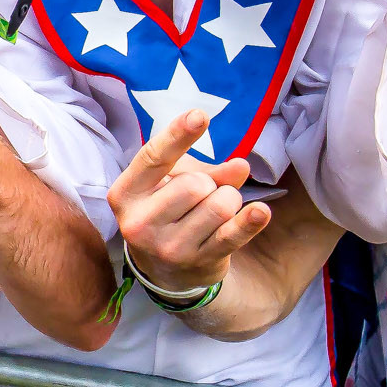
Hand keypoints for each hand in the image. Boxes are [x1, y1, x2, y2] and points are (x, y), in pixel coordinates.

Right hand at [106, 110, 270, 293]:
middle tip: (202, 194)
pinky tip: (261, 212)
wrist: (164, 270)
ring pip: (219, 206)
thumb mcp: (172, 183)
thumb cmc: (168, 212)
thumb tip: (241, 167)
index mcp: (126, 195)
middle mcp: (139, 223)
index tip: (200, 115)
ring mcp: (168, 247)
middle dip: (209, 183)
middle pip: (195, 184)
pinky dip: (249, 222)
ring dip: (228, 200)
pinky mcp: (198, 263)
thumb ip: (205, 170)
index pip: (153, 159)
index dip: (178, 135)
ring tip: (218, 208)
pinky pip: (232, 236)